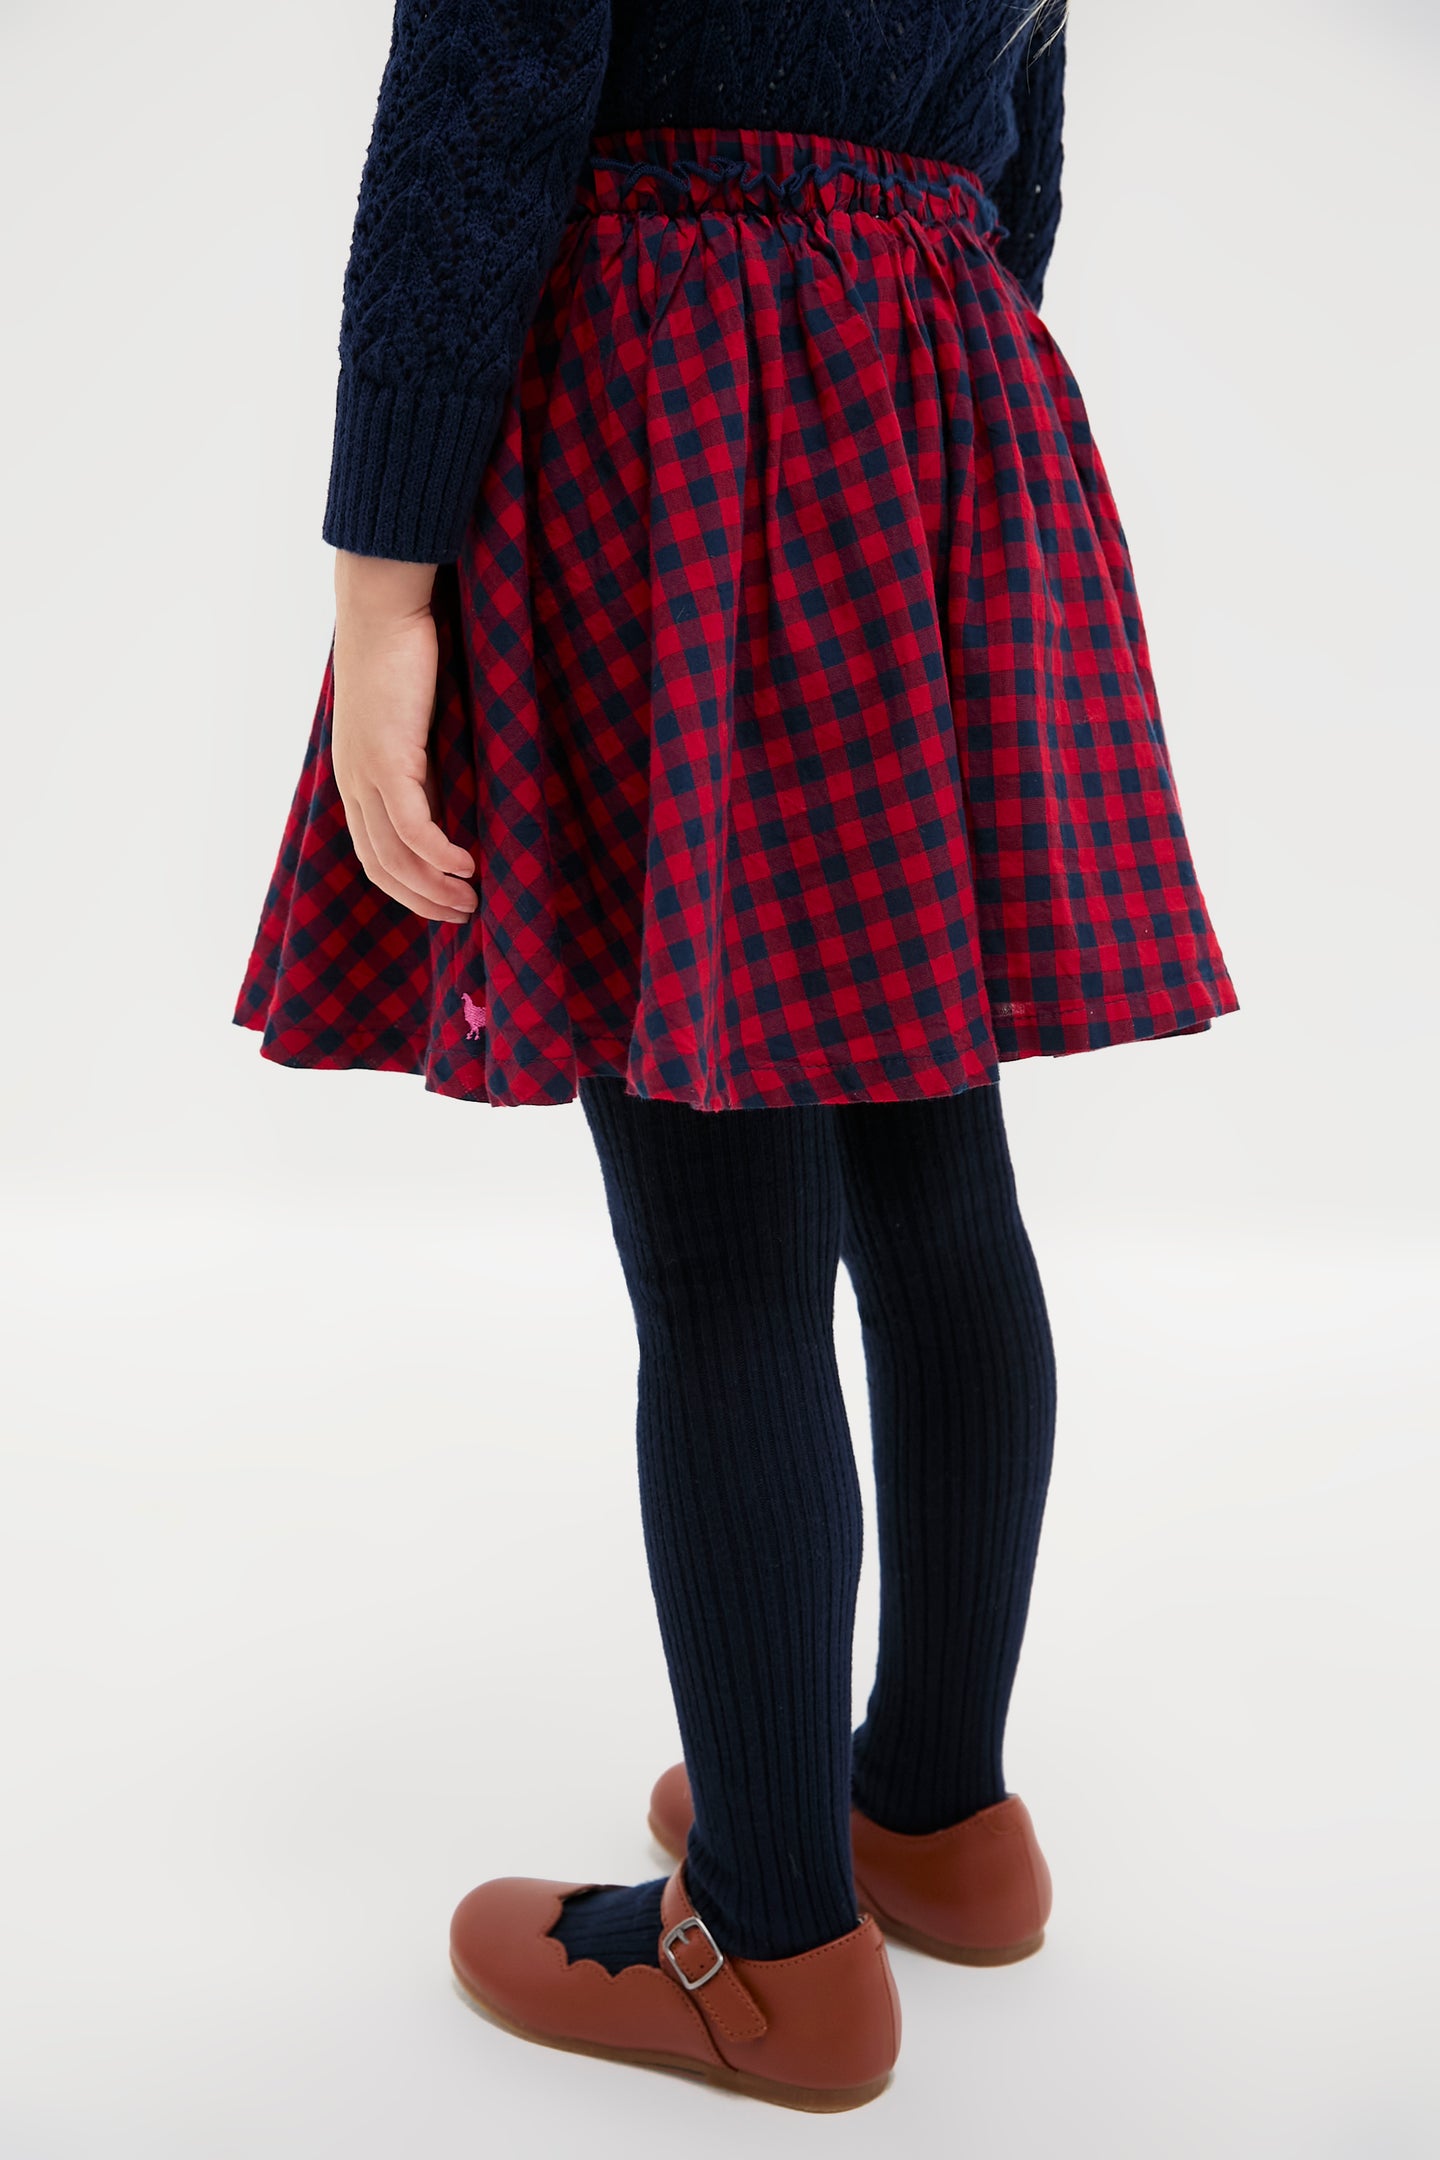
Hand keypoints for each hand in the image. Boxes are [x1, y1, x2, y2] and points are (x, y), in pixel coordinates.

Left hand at [330, 552, 476, 923]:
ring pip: (395, 855)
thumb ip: (423, 751)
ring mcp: (367, 773)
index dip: (407, 887)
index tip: (445, 901)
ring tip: (471, 901)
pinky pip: (411, 826)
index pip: (374, 853)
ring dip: (434, 886)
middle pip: (381, 866)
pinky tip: (467, 866)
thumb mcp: (410, 714)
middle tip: (464, 915)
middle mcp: (354, 781)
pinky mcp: (388, 759)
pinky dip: (437, 853)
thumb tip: (456, 776)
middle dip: (422, 900)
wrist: (382, 607)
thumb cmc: (403, 652)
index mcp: (357, 774)